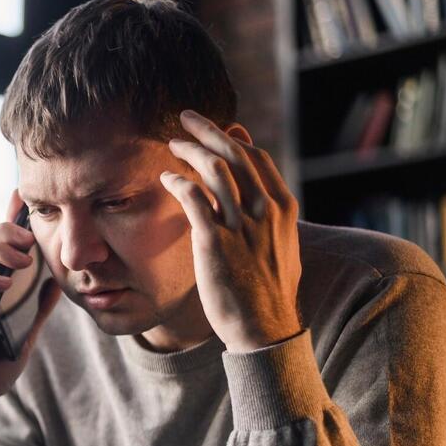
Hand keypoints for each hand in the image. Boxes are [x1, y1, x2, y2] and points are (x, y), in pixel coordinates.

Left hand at [159, 109, 302, 352]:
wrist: (264, 328)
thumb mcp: (279, 245)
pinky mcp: (215, 242)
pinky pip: (192, 198)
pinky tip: (164, 178)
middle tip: (185, 117)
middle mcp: (264, 210)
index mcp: (281, 208)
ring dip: (189, 150)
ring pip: (214, 169)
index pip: (255, 157)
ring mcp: (240, 225)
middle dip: (208, 130)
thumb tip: (255, 193)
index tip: (212, 130)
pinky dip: (177, 181)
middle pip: (234, 154)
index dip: (230, 138)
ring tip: (171, 144)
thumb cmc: (267, 289)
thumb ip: (268, 215)